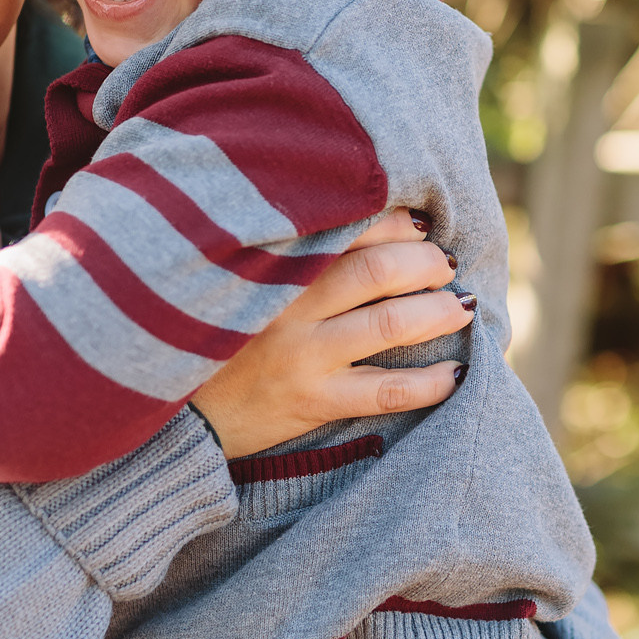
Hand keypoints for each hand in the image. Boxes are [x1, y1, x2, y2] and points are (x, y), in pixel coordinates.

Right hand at [190, 209, 471, 457]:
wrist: (177, 415)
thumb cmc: (212, 340)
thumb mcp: (237, 285)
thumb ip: (287, 260)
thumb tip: (362, 232)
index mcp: (271, 269)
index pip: (347, 230)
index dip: (394, 224)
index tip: (419, 225)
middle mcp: (288, 307)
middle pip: (377, 271)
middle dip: (425, 263)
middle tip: (446, 264)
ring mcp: (302, 357)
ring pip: (390, 325)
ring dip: (437, 312)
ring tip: (461, 308)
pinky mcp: (312, 402)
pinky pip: (386, 391)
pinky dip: (429, 382)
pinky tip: (455, 374)